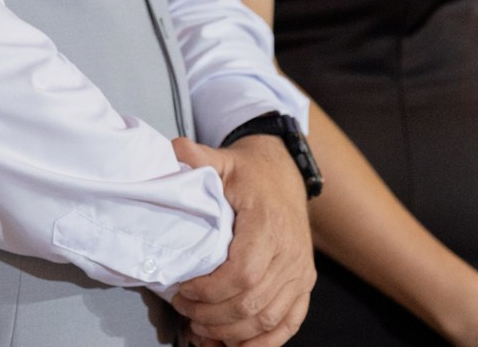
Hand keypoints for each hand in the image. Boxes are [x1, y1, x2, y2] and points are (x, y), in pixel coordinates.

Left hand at [171, 135, 313, 346]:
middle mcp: (290, 251)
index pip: (243, 272)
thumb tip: (172, 151)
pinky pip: (289, 324)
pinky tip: (235, 346)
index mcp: (268, 224)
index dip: (211, 291)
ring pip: (268, 318)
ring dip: (232, 333)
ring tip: (201, 329)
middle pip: (253, 302)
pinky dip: (262, 343)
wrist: (285, 173)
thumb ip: (198, 158)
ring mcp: (301, 271)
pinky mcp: (305, 284)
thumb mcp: (223, 160)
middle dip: (213, 316)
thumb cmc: (250, 172)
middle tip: (185, 313)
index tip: (183, 291)